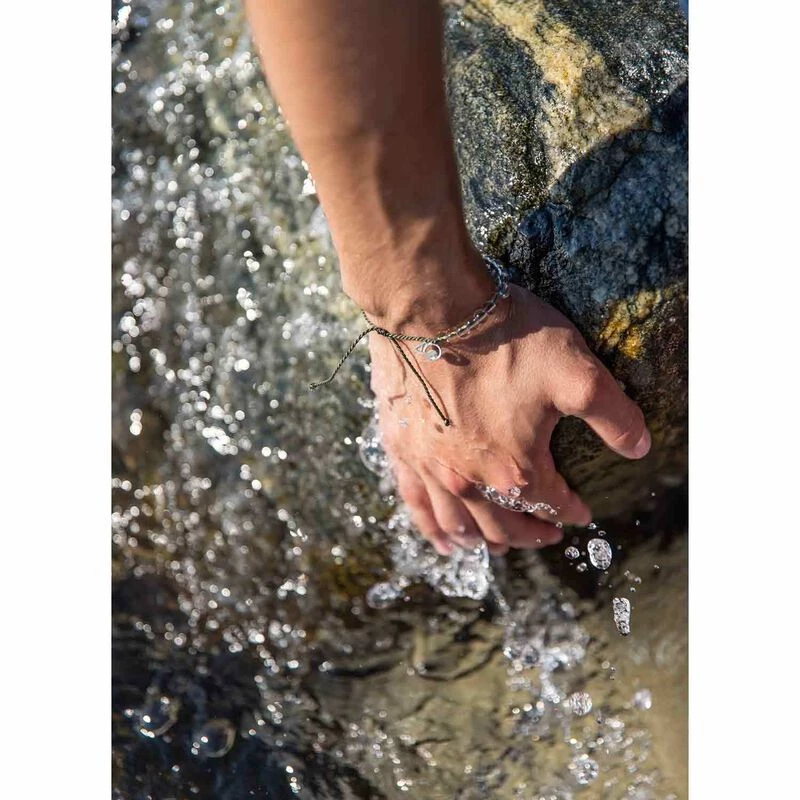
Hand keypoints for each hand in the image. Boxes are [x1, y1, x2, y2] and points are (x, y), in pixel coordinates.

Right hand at [369, 283, 650, 555]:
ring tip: (498, 548)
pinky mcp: (402, 451)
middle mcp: (470, 482)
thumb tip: (639, 448)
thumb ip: (613, 415)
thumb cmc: (504, 338)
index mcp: (516, 470)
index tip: (580, 511)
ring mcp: (432, 470)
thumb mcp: (575, 373)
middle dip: (531, 535)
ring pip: (460, 526)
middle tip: (545, 535)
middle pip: (505, 527)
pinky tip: (443, 541)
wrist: (431, 310)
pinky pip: (416, 505)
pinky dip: (433, 530)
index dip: (571, 511)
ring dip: (484, 542)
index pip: (551, 505)